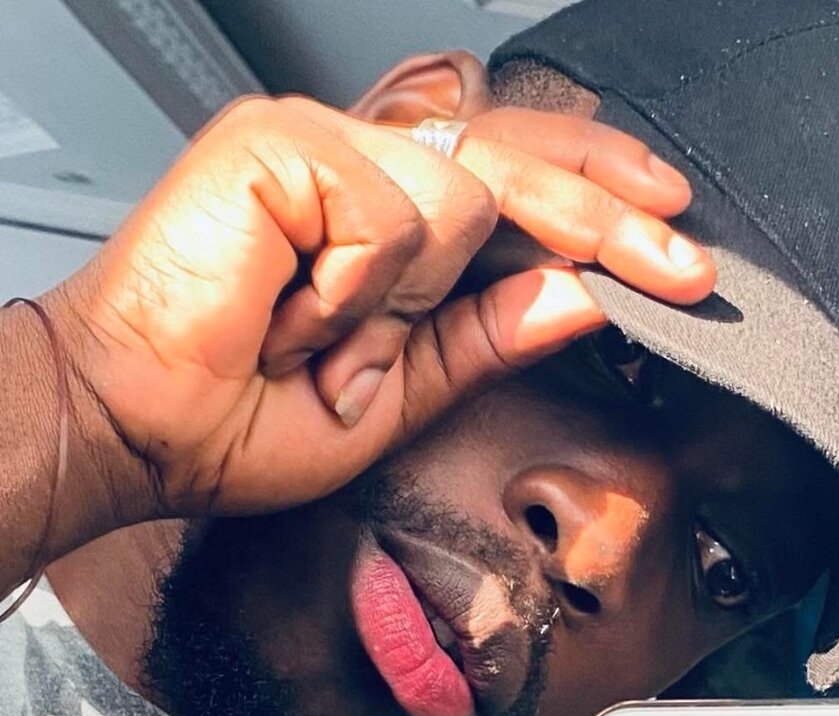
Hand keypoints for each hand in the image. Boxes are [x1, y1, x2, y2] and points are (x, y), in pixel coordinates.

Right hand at [50, 96, 713, 522]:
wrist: (137, 430)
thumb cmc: (243, 418)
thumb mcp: (402, 396)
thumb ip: (484, 340)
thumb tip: (577, 297)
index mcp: (388, 217)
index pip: (517, 176)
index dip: (597, 196)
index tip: (673, 239)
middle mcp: (361, 162)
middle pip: (518, 157)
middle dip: (606, 216)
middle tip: (680, 264)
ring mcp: (322, 143)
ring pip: (462, 199)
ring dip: (406, 306)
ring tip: (321, 348)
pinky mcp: (283, 142)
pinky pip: (393, 215)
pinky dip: (357, 293)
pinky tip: (292, 315)